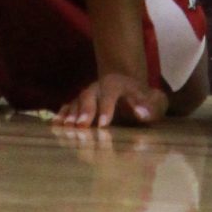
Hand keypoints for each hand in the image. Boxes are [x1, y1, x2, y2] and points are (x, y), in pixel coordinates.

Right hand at [55, 69, 169, 131]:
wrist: (129, 87)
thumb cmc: (145, 100)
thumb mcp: (155, 100)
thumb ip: (152, 106)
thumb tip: (142, 113)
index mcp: (118, 83)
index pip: (110, 93)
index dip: (106, 108)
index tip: (103, 124)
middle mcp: (99, 86)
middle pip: (89, 95)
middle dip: (85, 110)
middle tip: (82, 126)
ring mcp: (88, 95)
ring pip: (77, 101)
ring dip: (71, 114)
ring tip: (66, 127)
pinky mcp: (80, 103)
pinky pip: (68, 106)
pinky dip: (62, 114)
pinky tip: (56, 124)